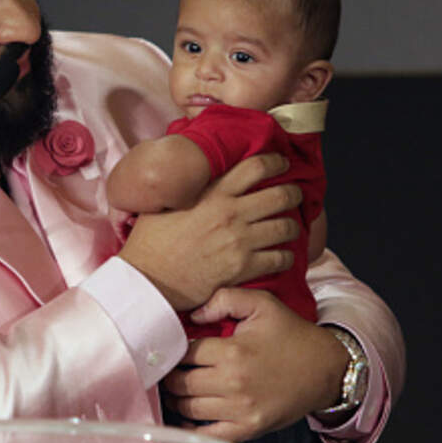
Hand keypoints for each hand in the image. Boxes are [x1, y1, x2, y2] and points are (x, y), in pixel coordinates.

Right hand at [117, 153, 301, 309]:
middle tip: (293, 194)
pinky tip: (280, 256)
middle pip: (280, 195)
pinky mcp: (243, 268)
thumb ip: (183, 189)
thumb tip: (188, 177)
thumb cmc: (149, 243)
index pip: (255, 167)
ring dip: (291, 226)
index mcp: (212, 194)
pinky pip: (280, 259)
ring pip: (286, 227)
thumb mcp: (162, 203)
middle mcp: (231, 214)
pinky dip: (286, 257)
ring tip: (288, 227)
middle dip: (293, 193)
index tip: (281, 164)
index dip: (275, 162)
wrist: (148, 280)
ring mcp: (240, 241)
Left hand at [162, 288, 347, 442]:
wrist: (327, 368)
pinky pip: (208, 434)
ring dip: (176, 399)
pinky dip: (191, 428)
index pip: (184, 353)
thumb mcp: (263, 303)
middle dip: (170, 375)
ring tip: (175, 388)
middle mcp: (233, 383)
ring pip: (188, 408)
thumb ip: (225, 298)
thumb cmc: (292, 334)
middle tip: (168, 369)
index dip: (174, 349)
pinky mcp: (249, 428)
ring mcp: (241, 409)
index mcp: (233, 351)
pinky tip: (186, 416)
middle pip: (180, 383)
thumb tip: (193, 314)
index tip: (171, 348)